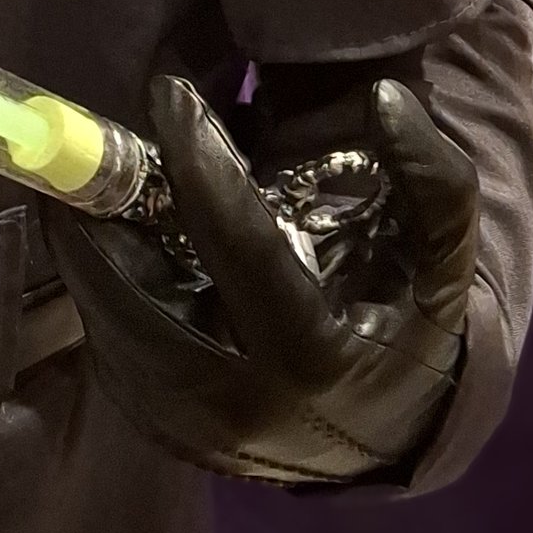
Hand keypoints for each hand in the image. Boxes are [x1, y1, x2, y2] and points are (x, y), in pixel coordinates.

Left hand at [41, 73, 474, 486]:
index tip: (169, 91)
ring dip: (92, 236)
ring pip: (105, 311)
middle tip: (105, 133)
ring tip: (98, 174)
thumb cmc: (408, 333)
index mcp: (310, 359)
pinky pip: (104, 336)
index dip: (198, 160)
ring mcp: (183, 425)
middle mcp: (235, 404)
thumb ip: (433, 179)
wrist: (383, 441)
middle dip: (110, 202)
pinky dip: (99, 277)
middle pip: (136, 284)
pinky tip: (111, 231)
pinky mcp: (152, 425)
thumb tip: (383, 99)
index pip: (239, 242)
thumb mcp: (440, 262)